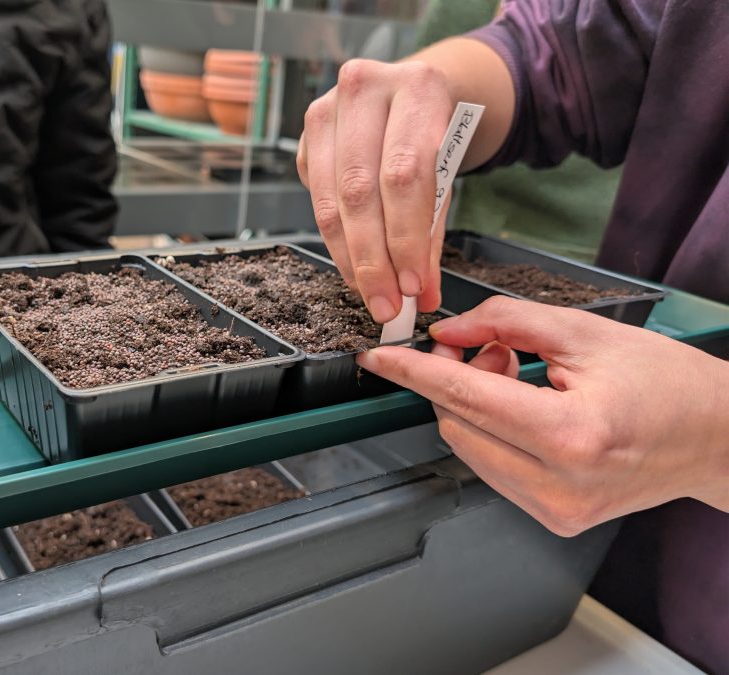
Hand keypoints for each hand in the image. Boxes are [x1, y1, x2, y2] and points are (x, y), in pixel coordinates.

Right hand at [296, 59, 454, 322]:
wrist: (413, 92)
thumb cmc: (436, 133)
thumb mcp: (451, 170)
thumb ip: (434, 229)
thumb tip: (420, 294)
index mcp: (417, 86)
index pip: (405, 174)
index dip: (405, 236)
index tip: (411, 286)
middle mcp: (365, 88)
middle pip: (361, 190)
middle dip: (374, 258)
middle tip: (386, 303)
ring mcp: (328, 108)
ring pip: (332, 198)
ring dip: (350, 257)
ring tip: (370, 293)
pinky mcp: (308, 133)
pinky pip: (317, 196)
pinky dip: (335, 238)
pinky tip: (353, 263)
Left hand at [356, 297, 728, 535]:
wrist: (716, 437)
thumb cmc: (667, 383)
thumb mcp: (585, 333)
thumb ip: (505, 323)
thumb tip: (446, 331)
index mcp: (571, 436)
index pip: (466, 399)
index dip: (414, 373)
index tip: (378, 359)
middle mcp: (560, 484)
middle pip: (457, 426)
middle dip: (454, 380)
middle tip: (484, 348)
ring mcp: (556, 510)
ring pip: (469, 449)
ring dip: (473, 407)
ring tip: (516, 375)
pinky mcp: (554, 518)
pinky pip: (492, 468)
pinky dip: (491, 431)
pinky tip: (523, 407)